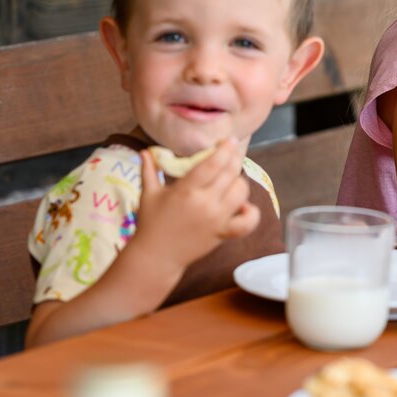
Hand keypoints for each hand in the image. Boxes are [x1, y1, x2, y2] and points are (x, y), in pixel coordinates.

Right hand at [132, 138, 260, 271]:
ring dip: (239, 182)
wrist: (156, 256)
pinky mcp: (223, 234)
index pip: (212, 164)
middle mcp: (204, 203)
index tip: (231, 140)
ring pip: (241, 193)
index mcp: (186, 190)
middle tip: (233, 153)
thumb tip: (145, 151)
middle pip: (230, 174)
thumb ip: (149, 170)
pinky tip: (243, 205)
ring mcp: (216, 220)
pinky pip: (247, 222)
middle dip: (234, 159)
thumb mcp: (148, 194)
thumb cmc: (150, 223)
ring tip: (231, 179)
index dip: (224, 150)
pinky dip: (251, 212)